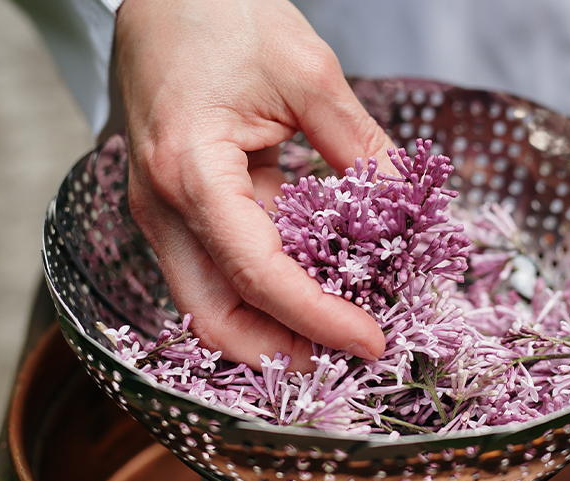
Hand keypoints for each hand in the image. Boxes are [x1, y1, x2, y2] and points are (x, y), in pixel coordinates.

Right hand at [113, 0, 393, 371]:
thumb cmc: (220, 14)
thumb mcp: (308, 72)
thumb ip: (360, 146)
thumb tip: (405, 206)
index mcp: (191, 172)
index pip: (257, 275)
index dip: (317, 319)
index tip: (370, 341)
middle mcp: (163, 206)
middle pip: (214, 316)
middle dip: (280, 350)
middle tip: (345, 357)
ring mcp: (163, 211)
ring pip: (211, 301)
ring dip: (271, 327)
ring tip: (335, 332)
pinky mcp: (178, 206)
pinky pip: (218, 268)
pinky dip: (263, 290)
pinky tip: (312, 286)